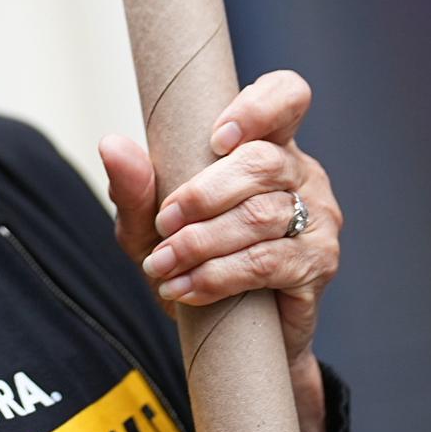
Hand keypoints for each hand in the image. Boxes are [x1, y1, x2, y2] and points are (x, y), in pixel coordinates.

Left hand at [101, 70, 341, 431]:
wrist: (228, 335)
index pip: (286, 96)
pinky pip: (267, 262)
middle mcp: (301, 173)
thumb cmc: (195, 259)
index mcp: (269, 144)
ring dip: (201, 242)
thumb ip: (135, 186)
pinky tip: (185, 288)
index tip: (216, 139)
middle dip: (203, 194)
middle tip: (165, 223)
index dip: (258, 108)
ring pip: (261, 215)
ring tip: (163, 264)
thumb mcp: (151, 223)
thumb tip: (112, 144)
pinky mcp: (317, 264)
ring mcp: (317, 218)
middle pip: (262, 161)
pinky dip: (217, 276)